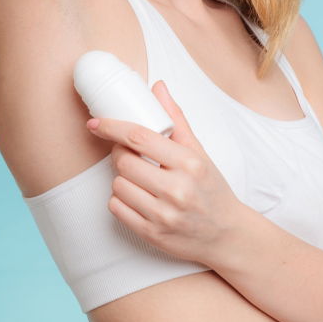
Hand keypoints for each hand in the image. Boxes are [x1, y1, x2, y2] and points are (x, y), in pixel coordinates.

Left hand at [86, 79, 244, 265]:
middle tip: (129, 154)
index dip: (113, 127)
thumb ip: (176, 119)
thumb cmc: (211, 188)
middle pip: (124, 162)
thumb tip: (158, 87)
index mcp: (189, 163)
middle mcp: (177, 189)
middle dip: (120, 155)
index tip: (96, 122)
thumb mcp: (199, 152)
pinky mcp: (153, 235)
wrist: (226, 234)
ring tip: (139, 178)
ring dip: (122, 179)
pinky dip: (120, 200)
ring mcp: (164, 214)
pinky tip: (136, 197)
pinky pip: (117, 209)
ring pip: (118, 186)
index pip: (140, 138)